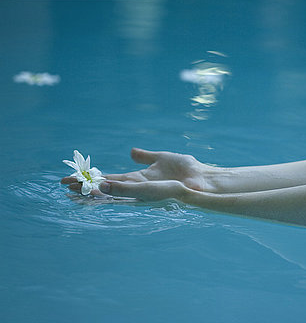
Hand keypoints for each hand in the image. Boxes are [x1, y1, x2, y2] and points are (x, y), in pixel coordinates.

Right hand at [61, 148, 218, 200]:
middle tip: (64, 186)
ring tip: (73, 190)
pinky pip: (128, 192)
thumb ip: (145, 156)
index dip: (91, 178)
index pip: (109, 178)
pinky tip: (99, 187)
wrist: (202, 178)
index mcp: (138, 178)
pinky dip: (113, 190)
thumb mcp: (162, 157)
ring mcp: (142, 192)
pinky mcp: (151, 193)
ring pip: (112, 193)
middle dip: (85, 188)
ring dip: (93, 191)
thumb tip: (131, 151)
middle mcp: (137, 187)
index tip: (73, 177)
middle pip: (105, 188)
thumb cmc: (187, 170)